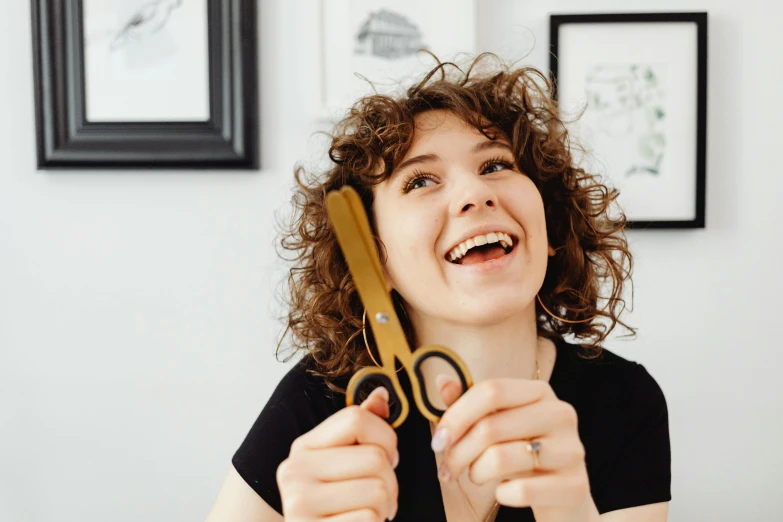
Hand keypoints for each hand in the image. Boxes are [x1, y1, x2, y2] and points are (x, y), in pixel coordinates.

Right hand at [277, 386, 399, 520]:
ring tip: (370, 513)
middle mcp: (294, 472)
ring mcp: (299, 505)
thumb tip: (381, 395)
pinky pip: (370, 519)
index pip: (356, 418)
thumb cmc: (338, 508)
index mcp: (302, 448)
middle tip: (380, 495)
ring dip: (385, 507)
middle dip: (390, 480)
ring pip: (378, 489)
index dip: (385, 437)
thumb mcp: (345, 464)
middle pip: (374, 456)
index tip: (387, 456)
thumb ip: (362, 429)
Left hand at [432, 376, 598, 521]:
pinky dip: (502, 495)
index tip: (438, 439)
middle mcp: (561, 414)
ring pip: (500, 459)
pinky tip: (504, 492)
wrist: (564, 498)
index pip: (491, 390)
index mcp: (540, 392)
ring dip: (476, 473)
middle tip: (447, 469)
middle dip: (457, 452)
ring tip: (476, 477)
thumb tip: (440, 379)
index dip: (457, 415)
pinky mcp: (575, 486)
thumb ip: (469, 404)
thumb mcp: (496, 426)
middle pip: (490, 427)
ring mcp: (571, 450)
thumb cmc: (523, 455)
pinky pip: (520, 490)